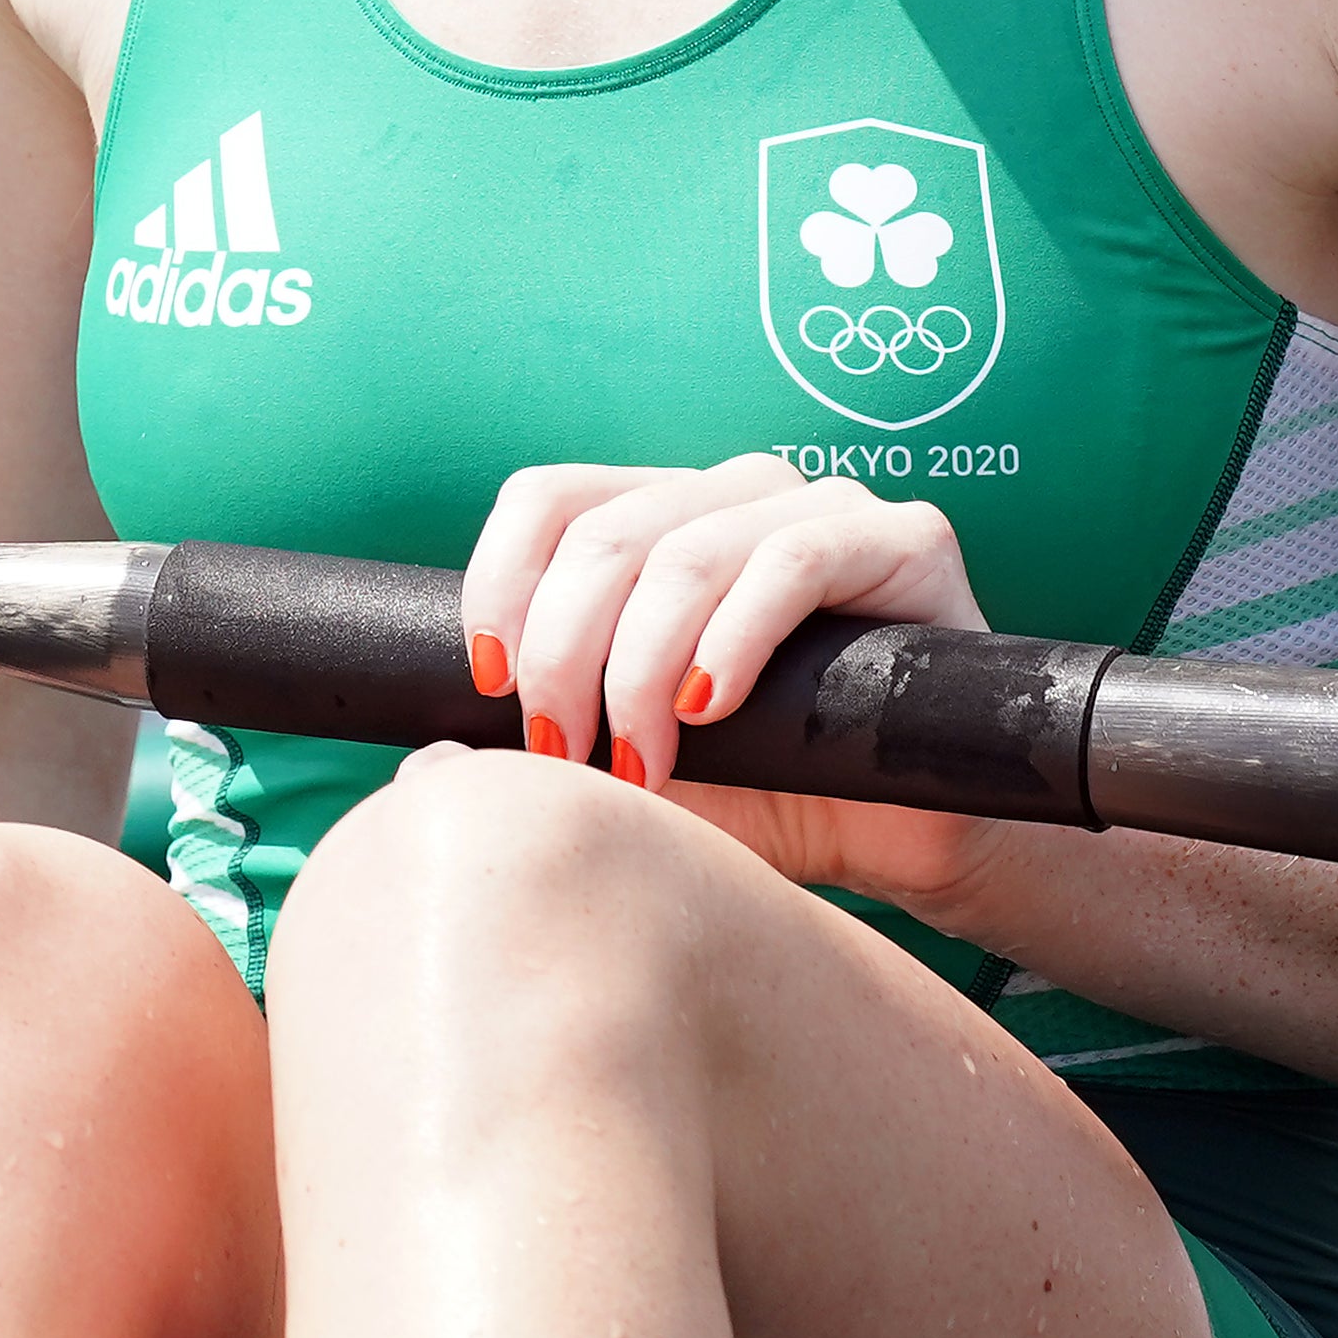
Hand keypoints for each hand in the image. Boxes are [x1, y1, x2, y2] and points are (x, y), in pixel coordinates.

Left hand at [459, 454, 1000, 906]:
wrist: (906, 843)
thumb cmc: (767, 798)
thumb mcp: (627, 770)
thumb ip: (544, 748)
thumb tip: (428, 761)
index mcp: (667, 520)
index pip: (550, 497)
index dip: (500, 583)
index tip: (487, 688)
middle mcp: (741, 493)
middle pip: (606, 533)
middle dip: (564, 658)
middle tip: (567, 761)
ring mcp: (828, 506)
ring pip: (687, 550)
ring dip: (638, 671)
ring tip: (640, 768)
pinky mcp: (909, 540)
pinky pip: (794, 558)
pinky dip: (731, 637)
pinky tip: (708, 708)